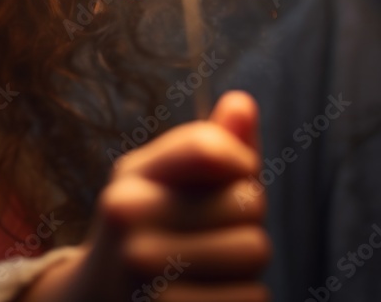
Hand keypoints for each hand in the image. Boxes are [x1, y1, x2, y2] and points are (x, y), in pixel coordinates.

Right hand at [20, 90, 270, 301]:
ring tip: (205, 269)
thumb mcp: (163, 185)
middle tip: (208, 236)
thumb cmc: (146, 235)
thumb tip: (243, 102)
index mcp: (130, 179)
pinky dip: (238, 299)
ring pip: (255, 250)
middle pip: (249, 201)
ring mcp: (145, 271)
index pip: (210, 147)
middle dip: (245, 219)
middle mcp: (129, 218)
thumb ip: (208, 146)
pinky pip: (251, 297)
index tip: (231, 177)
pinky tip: (203, 297)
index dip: (240, 161)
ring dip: (245, 265)